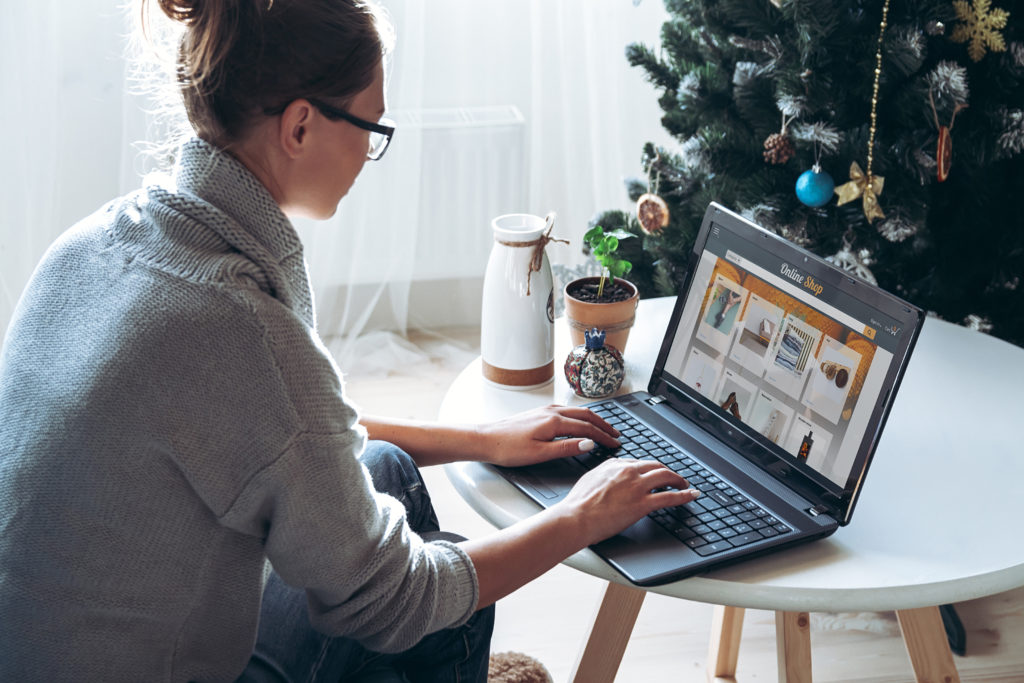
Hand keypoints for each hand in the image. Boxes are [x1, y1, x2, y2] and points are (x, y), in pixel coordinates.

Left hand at [478, 404, 620, 466]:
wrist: (484, 439)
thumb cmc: (507, 449)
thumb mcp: (539, 454)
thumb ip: (566, 448)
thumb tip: (589, 444)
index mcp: (554, 422)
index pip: (587, 428)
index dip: (604, 437)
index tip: (615, 444)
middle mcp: (551, 412)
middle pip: (586, 415)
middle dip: (603, 425)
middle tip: (617, 434)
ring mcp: (544, 410)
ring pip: (577, 411)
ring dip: (593, 419)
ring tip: (604, 427)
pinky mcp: (538, 413)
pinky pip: (567, 410)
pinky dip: (580, 416)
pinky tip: (579, 420)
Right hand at [554, 459, 700, 545]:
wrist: (576, 517)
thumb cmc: (577, 504)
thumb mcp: (589, 480)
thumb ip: (602, 474)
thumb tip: (608, 476)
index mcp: (614, 465)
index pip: (638, 463)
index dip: (649, 469)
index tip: (654, 473)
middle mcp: (628, 472)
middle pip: (656, 466)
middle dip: (667, 471)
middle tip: (673, 478)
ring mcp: (637, 487)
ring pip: (666, 476)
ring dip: (678, 480)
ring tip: (684, 485)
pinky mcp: (643, 503)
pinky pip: (670, 496)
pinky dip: (685, 495)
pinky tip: (691, 495)